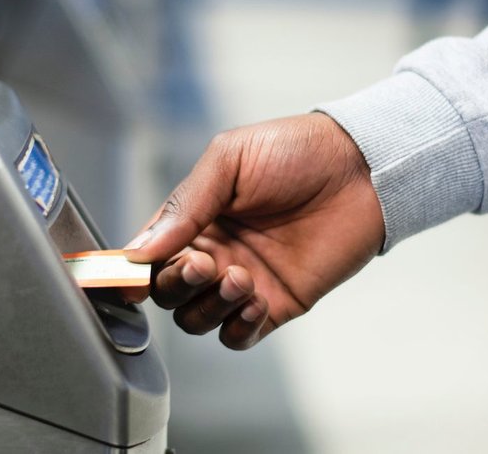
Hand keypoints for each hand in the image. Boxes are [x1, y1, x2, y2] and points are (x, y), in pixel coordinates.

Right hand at [123, 113, 383, 348]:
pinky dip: (238, 326)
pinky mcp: (276, 303)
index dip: (130, 270)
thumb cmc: (295, 152)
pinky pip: (238, 335)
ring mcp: (242, 282)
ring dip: (208, 305)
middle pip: (166, 292)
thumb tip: (141, 250)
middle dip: (175, 284)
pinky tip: (256, 299)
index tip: (125, 278)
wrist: (362, 168)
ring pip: (196, 319)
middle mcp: (212, 253)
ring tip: (240, 276)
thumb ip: (185, 205)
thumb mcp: (229, 160)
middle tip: (203, 264)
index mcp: (193, 219)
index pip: (146, 254)